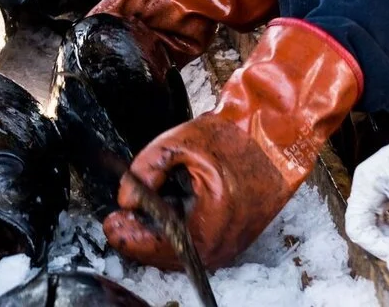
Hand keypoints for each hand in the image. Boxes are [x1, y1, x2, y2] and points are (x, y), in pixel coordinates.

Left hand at [104, 19, 360, 269]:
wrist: (277, 134)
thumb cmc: (235, 137)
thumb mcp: (179, 144)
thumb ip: (147, 170)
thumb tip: (124, 198)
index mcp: (210, 227)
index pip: (159, 247)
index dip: (130, 237)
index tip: (112, 221)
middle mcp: (223, 246)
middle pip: (168, 255)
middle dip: (140, 237)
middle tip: (118, 218)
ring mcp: (231, 244)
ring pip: (182, 249)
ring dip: (157, 233)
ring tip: (138, 212)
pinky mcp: (234, 236)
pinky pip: (197, 240)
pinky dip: (177, 229)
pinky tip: (166, 209)